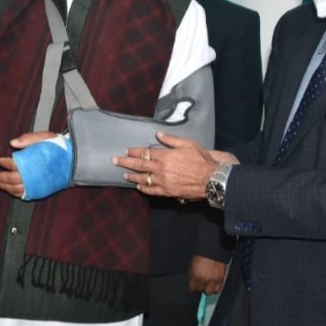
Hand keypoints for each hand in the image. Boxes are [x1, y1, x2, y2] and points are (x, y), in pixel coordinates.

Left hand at [0, 131, 57, 197]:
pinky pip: (25, 195)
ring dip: (5, 187)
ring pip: (16, 189)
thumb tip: (12, 143)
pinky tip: (10, 190)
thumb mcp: (44, 137)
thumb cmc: (58, 147)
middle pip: (11, 179)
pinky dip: (15, 193)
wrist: (74, 161)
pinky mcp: (40, 191)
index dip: (4, 163)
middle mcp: (32, 176)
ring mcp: (36, 185)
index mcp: (31, 162)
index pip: (12, 164)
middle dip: (1, 177)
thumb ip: (28, 139)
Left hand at [113, 131, 233, 198]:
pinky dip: (143, 188)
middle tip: (114, 160)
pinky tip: (138, 186)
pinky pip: (151, 191)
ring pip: (143, 179)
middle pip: (139, 165)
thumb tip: (158, 133)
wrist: (211, 179)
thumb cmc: (201, 160)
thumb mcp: (188, 144)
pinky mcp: (167, 192)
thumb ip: (171, 139)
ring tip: (123, 174)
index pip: (145, 152)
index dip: (134, 151)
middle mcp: (161, 169)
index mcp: (165, 156)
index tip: (126, 150)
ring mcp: (163, 182)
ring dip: (131, 176)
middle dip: (125, 162)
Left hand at [188, 255, 226, 294]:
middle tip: (199, 284)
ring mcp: (214, 280)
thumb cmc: (201, 254)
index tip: (191, 288)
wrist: (213, 248)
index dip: (191, 288)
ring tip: (206, 284)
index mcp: (196, 277)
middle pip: (201, 291)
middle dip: (199, 288)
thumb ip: (192, 275)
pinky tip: (213, 284)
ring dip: (207, 289)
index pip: (192, 289)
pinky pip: (218, 289)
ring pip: (210, 292)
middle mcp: (205, 280)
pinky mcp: (222, 279)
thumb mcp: (192, 264)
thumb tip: (191, 281)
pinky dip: (215, 287)